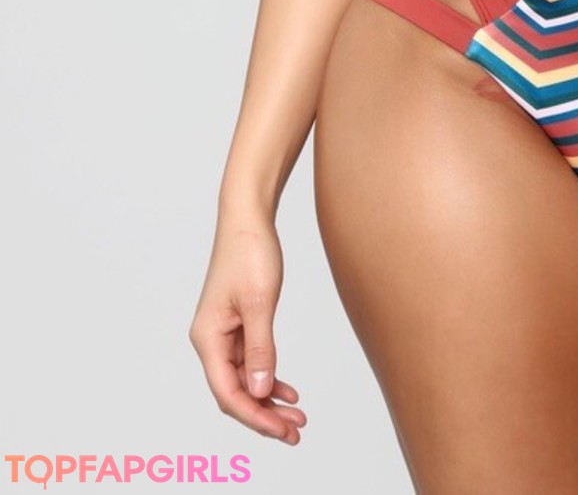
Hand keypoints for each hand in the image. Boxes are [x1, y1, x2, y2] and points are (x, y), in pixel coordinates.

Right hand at [188, 213, 306, 443]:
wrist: (248, 218)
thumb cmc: (250, 253)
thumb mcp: (260, 303)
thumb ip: (261, 349)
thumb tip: (261, 392)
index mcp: (208, 338)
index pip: (228, 393)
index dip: (255, 417)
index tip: (283, 431)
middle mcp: (211, 340)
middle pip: (235, 392)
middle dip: (264, 415)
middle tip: (296, 431)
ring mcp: (223, 333)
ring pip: (245, 379)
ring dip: (268, 399)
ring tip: (297, 415)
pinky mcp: (237, 323)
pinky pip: (251, 361)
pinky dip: (268, 376)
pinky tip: (287, 389)